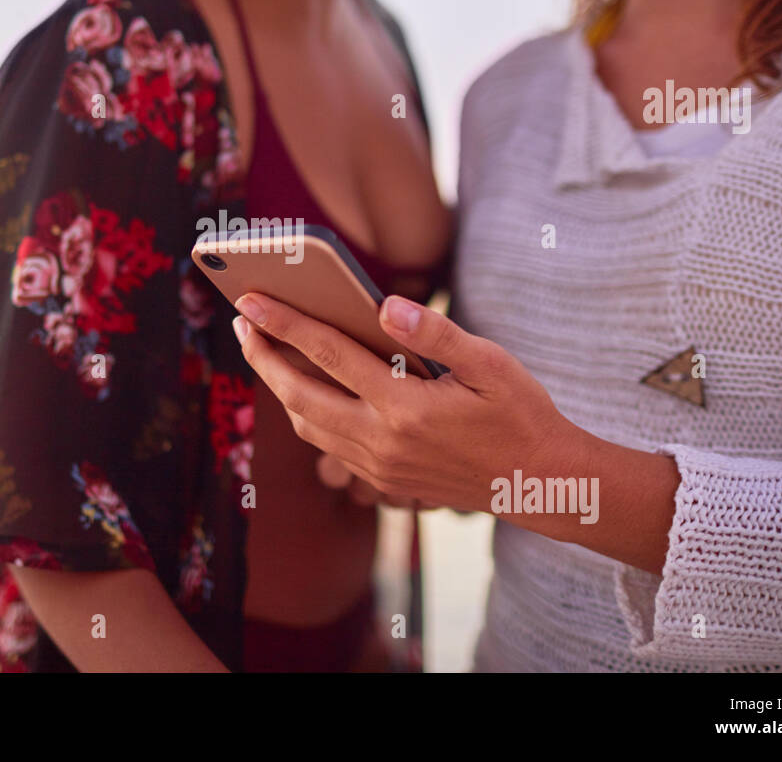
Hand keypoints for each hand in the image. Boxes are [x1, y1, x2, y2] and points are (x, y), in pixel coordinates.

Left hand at [232, 292, 586, 512]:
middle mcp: (383, 441)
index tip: (250, 299)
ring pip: (307, 425)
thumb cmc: (519, 414)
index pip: (329, 354)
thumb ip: (435, 333)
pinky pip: (328, 445)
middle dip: (264, 356)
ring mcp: (379, 466)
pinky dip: (305, 414)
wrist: (539, 482)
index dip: (284, 323)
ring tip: (264, 349)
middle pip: (299, 395)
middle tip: (241, 321)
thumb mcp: (491, 364)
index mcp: (405, 407)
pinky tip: (303, 389)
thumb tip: (384, 306)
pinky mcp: (384, 480)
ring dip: (279, 387)